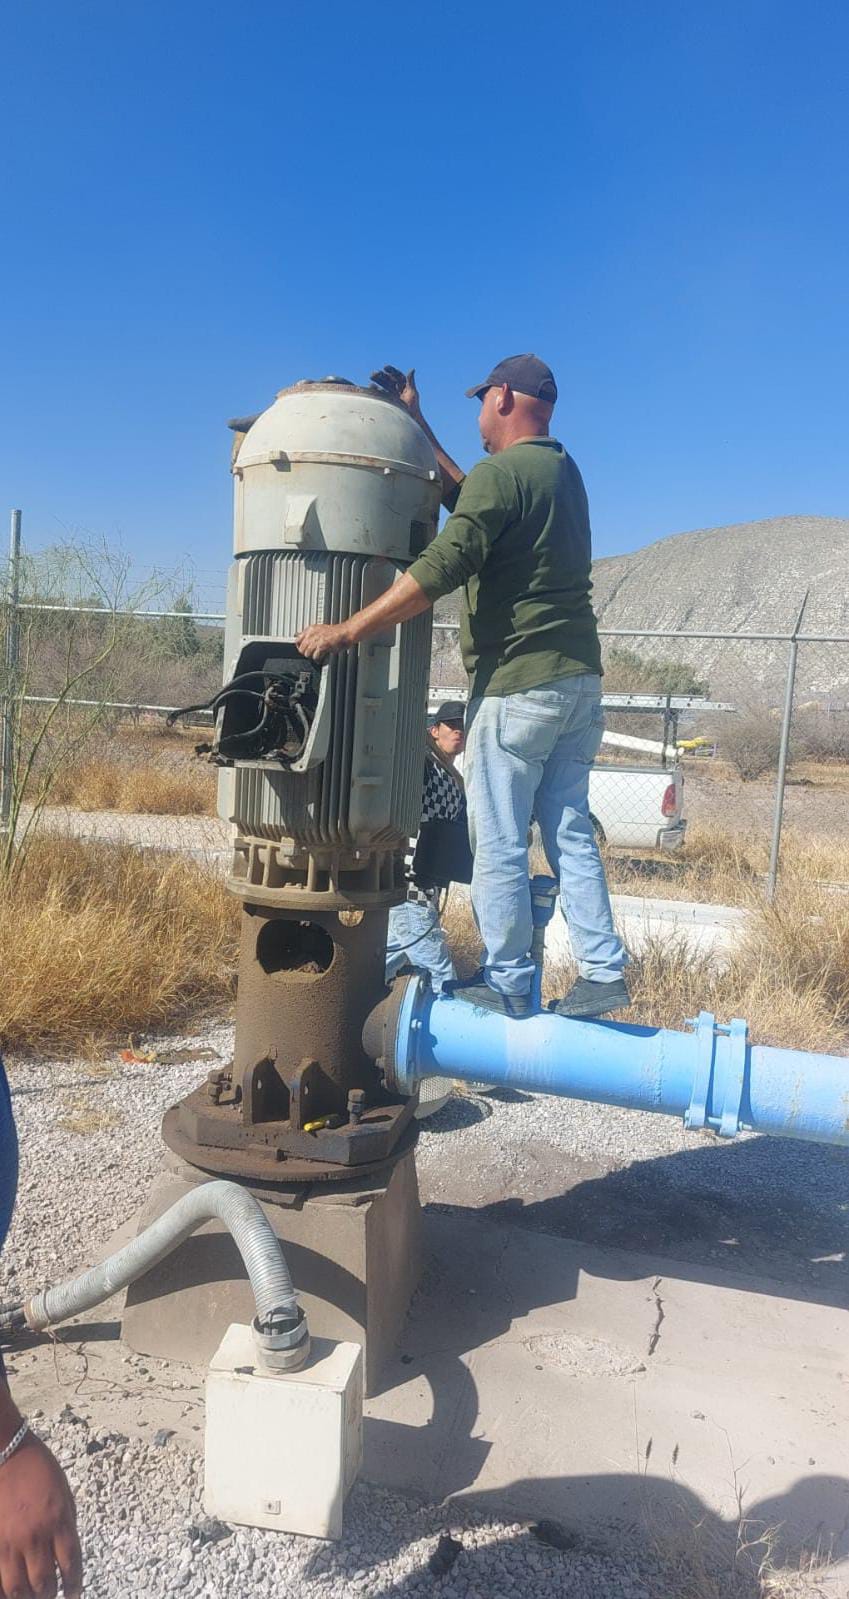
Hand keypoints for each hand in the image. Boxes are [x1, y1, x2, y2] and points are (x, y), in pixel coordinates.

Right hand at [0, 1433, 81, 1598]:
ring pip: (18, 1588)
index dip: (73, 1586)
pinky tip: (11, 1591)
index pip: (71, 1565)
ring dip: (27, 1598)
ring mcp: (12, 1540)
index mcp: (59, 1520)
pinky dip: (5, 1590)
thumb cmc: (39, 1468)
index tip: (73, 1595)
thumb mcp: (64, 1492)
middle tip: (51, 1596)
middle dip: (49, 1596)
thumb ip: (67, 1523)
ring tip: (31, 1597)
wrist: (8, 1453)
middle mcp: (36, 1534)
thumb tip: (68, 1553)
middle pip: (44, 1582)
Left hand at [295, 621, 351, 661]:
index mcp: (310, 629)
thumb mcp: (320, 630)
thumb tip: (299, 637)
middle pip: (301, 649)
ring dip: (313, 657)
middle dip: (307, 653)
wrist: (346, 632)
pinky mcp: (323, 645)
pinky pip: (316, 656)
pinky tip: (323, 658)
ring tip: (319, 656)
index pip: (297, 640)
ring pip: (307, 654)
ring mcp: (317, 639)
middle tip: (314, 654)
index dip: (300, 647)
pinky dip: (319, 659)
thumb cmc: (336, 633)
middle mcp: (312, 634)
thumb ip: (310, 635)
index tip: (305, 650)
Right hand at [370, 365, 420, 418]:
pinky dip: (376, 390)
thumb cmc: (413, 407)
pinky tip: (371, 386)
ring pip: (384, 385)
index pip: (398, 376)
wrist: (409, 419)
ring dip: (377, 380)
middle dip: (382, 376)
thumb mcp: (412, 393)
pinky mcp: (388, 401)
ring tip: (371, 377)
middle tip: (374, 373)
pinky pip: (381, 394)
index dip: (391, 371)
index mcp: (405, 385)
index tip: (385, 368)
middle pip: (389, 380)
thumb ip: (411, 381)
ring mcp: (392, 395)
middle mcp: (398, 389)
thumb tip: (412, 369)